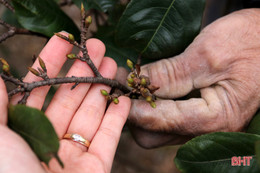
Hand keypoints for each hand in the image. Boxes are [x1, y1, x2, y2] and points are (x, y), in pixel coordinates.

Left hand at [0, 34, 130, 171]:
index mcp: (19, 132)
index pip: (37, 89)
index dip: (50, 63)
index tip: (64, 40)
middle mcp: (46, 141)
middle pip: (68, 98)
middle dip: (83, 70)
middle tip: (98, 47)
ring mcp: (72, 155)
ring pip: (90, 114)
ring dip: (102, 88)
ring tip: (112, 63)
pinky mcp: (95, 167)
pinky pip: (109, 137)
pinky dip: (118, 116)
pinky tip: (124, 96)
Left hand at [127, 9, 259, 147]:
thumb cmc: (248, 42)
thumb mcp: (207, 54)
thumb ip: (171, 74)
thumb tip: (136, 82)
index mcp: (215, 118)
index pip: (161, 121)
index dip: (134, 106)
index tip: (116, 89)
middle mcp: (208, 129)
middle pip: (155, 134)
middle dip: (135, 112)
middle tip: (124, 85)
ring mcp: (202, 124)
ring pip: (159, 129)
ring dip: (143, 108)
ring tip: (134, 83)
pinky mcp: (198, 115)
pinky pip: (168, 118)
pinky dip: (154, 105)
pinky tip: (150, 85)